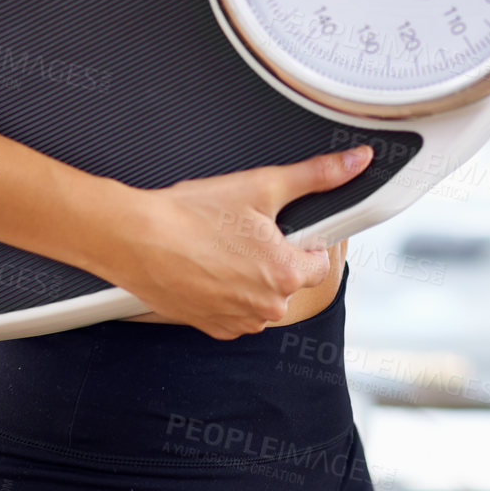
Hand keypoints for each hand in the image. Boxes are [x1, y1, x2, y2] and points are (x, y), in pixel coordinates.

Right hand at [106, 145, 372, 338]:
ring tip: (218, 246)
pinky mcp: (212, 327)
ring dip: (249, 274)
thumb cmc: (190, 216)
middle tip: (240, 229)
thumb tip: (355, 162)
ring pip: (261, 295)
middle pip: (289, 277)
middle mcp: (268, 307)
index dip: (300, 237)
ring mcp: (239, 321)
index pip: (319, 259)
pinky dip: (225, 291)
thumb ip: (315, 176)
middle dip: (272, 254)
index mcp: (287, 274)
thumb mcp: (261, 185)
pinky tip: (205, 265)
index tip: (275, 224)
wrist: (134, 239)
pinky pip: (234, 310)